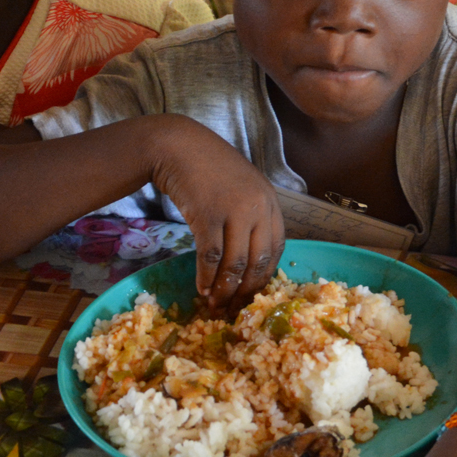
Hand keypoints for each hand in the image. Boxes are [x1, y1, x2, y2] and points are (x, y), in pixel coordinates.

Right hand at [147, 118, 284, 306]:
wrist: (179, 147)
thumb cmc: (210, 169)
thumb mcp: (243, 189)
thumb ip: (252, 217)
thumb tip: (250, 261)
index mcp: (270, 202)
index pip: (277, 249)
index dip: (265, 277)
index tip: (254, 295)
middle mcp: (257, 207)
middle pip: (258, 261)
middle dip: (247, 291)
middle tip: (236, 310)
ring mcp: (233, 211)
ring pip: (234, 263)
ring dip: (225, 289)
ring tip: (216, 305)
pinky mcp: (207, 215)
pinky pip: (210, 256)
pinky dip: (206, 277)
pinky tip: (201, 289)